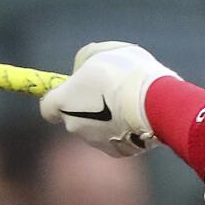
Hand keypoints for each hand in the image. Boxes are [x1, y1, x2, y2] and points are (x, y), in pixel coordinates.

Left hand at [39, 41, 179, 157]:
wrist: (157, 102)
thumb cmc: (127, 73)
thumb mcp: (103, 52)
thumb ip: (84, 61)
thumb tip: (81, 71)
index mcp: (63, 101)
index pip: (48, 108)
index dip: (60, 98)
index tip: (74, 91)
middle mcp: (74, 126)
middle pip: (75, 118)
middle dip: (88, 108)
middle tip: (110, 93)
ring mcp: (96, 142)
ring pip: (97, 130)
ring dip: (108, 119)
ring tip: (130, 103)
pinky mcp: (118, 152)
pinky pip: (117, 139)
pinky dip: (124, 130)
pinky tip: (139, 117)